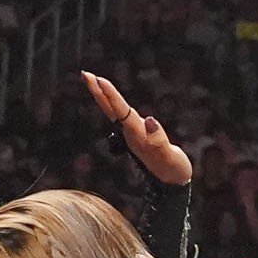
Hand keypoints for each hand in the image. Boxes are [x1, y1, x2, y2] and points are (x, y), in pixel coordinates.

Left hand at [82, 71, 191, 185]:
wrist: (171, 183)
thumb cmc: (172, 169)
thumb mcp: (169, 156)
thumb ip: (159, 140)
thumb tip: (149, 120)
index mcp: (136, 135)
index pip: (121, 111)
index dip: (111, 95)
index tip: (99, 79)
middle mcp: (130, 133)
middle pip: (110, 109)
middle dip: (98, 91)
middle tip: (85, 74)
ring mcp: (132, 134)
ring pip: (114, 111)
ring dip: (103, 95)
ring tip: (95, 81)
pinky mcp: (137, 135)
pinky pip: (122, 115)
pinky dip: (114, 103)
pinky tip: (113, 100)